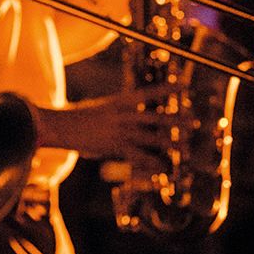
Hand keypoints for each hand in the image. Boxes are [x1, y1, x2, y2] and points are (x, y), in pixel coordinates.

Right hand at [43, 85, 191, 165]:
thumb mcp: (99, 107)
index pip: (147, 93)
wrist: (60, 125)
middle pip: (155, 117)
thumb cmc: (76, 116)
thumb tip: (127, 111)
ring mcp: (119, 131)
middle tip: (193, 121)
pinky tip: (163, 167)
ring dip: (170, 142)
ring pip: (151, 137)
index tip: (183, 86)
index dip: (166, 89)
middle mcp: (122, 115)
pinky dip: (152, 162)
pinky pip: (138, 155)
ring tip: (185, 146)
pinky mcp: (114, 146)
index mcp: (118, 101)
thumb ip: (115, 111)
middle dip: (175, 120)